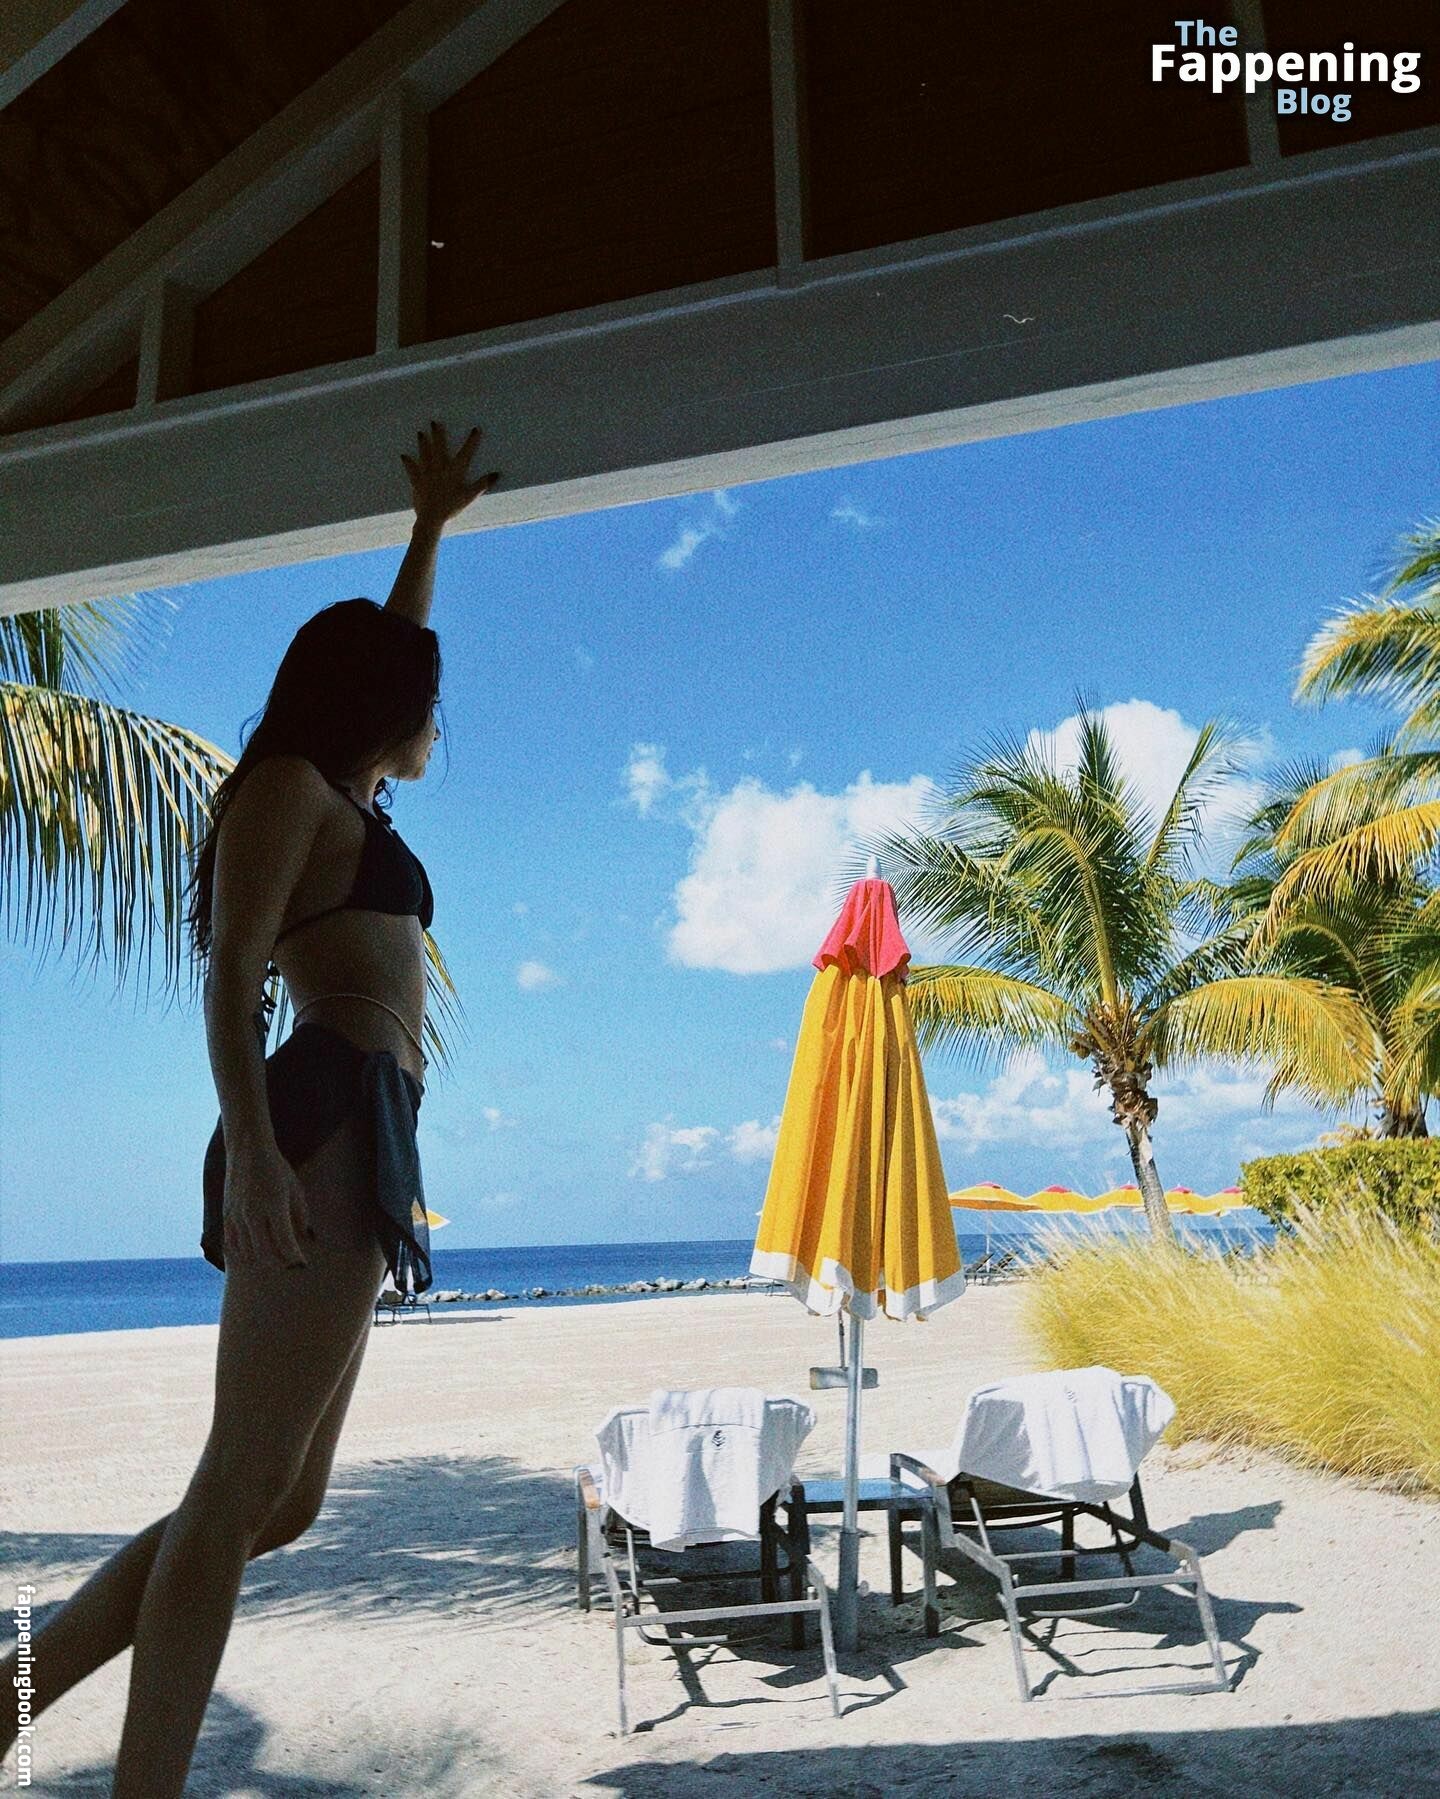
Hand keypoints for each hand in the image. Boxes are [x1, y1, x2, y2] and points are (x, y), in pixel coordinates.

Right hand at [223, 1148, 312, 1269]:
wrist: (247, 1150)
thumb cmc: (276, 1168)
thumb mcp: (295, 1188)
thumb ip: (300, 1215)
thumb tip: (305, 1238)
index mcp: (274, 1205)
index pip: (285, 1243)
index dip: (295, 1258)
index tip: (303, 1264)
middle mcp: (253, 1213)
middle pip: (265, 1254)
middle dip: (280, 1263)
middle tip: (290, 1263)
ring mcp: (236, 1215)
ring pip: (247, 1253)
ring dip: (262, 1260)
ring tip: (275, 1258)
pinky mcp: (226, 1215)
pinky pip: (232, 1245)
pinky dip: (243, 1254)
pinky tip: (253, 1254)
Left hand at [400, 421, 499, 527]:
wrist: (432, 517)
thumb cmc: (452, 507)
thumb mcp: (469, 496)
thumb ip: (483, 484)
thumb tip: (496, 474)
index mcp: (454, 471)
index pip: (465, 453)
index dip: (471, 441)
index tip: (475, 429)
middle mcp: (440, 468)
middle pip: (439, 448)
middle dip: (437, 434)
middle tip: (434, 422)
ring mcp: (427, 474)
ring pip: (425, 454)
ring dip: (423, 443)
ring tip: (421, 433)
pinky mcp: (417, 482)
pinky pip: (412, 470)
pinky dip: (408, 462)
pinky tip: (404, 455)